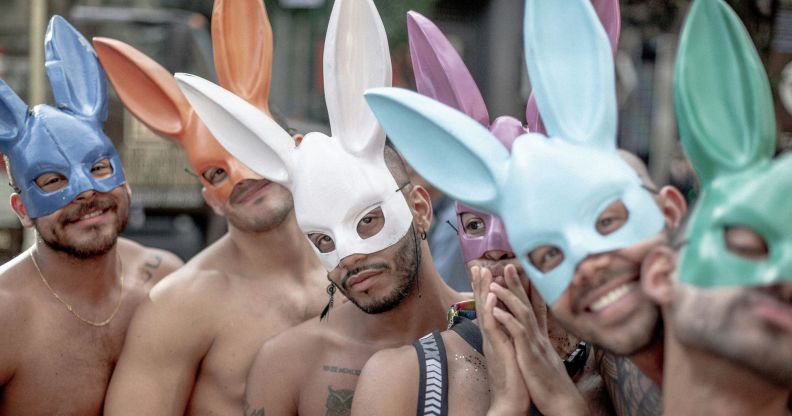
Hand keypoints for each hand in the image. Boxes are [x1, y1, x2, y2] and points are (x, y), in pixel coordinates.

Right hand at [471, 266, 530, 414]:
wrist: (511, 402)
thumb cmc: (514, 379)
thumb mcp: (511, 353)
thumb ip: (507, 337)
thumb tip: (508, 325)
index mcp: (496, 336)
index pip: (489, 307)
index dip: (486, 289)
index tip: (485, 270)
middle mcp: (491, 336)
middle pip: (483, 305)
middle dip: (480, 284)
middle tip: (477, 264)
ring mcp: (493, 342)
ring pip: (485, 312)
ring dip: (483, 290)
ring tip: (482, 271)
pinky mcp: (497, 350)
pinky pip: (493, 328)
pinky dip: (491, 311)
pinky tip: (491, 297)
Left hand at [488, 265, 588, 415]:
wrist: (562, 404)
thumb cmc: (551, 385)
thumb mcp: (543, 360)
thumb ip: (538, 347)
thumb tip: (534, 340)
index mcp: (540, 338)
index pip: (533, 308)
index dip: (526, 290)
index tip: (518, 275)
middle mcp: (539, 336)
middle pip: (528, 304)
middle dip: (517, 284)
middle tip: (507, 265)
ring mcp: (536, 344)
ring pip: (523, 314)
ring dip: (509, 296)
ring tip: (495, 282)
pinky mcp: (531, 355)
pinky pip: (518, 333)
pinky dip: (507, 319)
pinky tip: (496, 310)